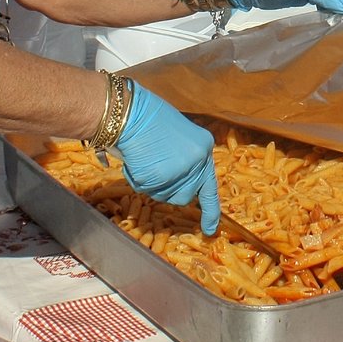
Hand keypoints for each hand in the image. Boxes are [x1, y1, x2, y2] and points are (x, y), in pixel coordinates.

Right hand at [115, 83, 218, 233]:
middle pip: (185, 196)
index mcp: (204, 148)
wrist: (130, 111)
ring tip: (146, 158)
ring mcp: (179, 171)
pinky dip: (137, 179)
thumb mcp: (180, 138)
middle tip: (156, 169)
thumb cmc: (150, 119)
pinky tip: (136, 159)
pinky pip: (146, 190)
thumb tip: (184, 184)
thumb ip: (186, 160)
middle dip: (170, 190)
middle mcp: (197, 161)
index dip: (210, 211)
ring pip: (165, 196)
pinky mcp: (159, 178)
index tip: (211, 230)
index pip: (210, 187)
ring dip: (154, 185)